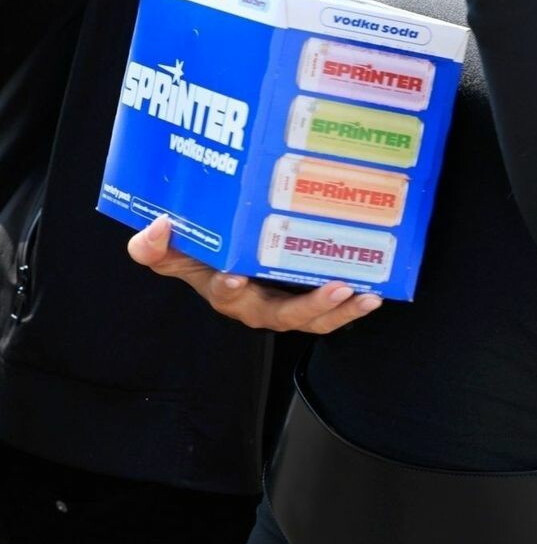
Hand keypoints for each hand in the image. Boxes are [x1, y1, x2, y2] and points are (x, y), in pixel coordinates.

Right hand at [126, 215, 382, 334]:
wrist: (223, 261)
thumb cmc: (200, 257)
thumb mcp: (172, 252)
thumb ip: (153, 247)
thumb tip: (156, 226)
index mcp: (222, 291)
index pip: (223, 292)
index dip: (228, 287)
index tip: (234, 278)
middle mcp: (255, 305)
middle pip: (283, 314)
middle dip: (312, 306)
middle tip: (339, 289)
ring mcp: (284, 306)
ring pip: (313, 318)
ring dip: (342, 310)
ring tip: (367, 296)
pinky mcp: (306, 300)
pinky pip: (330, 310)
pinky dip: (352, 304)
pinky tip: (376, 290)